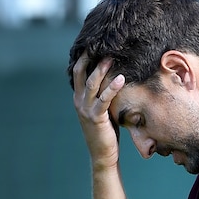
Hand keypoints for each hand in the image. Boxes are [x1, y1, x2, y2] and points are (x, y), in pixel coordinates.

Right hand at [72, 55, 124, 170]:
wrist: (103, 154)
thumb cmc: (106, 131)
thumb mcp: (101, 110)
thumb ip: (102, 95)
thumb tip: (116, 77)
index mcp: (78, 98)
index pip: (77, 72)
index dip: (83, 57)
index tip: (93, 44)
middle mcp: (79, 101)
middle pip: (80, 73)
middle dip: (89, 57)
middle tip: (100, 44)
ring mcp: (85, 109)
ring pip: (91, 84)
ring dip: (101, 69)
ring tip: (111, 57)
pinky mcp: (96, 118)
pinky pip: (104, 99)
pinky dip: (112, 87)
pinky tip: (121, 79)